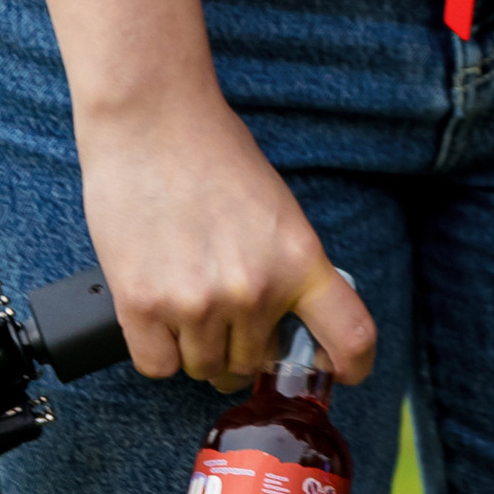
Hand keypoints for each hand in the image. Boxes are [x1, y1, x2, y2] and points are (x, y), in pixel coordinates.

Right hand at [75, 87, 377, 391]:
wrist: (153, 120)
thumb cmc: (213, 154)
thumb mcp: (276, 210)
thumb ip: (284, 268)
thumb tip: (281, 323)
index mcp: (299, 260)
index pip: (350, 336)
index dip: (351, 365)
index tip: (340, 373)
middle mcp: (255, 291)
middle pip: (252, 363)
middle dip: (238, 346)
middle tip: (218, 305)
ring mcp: (198, 303)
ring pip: (203, 367)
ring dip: (194, 345)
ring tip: (182, 293)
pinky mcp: (143, 307)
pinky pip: (157, 365)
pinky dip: (157, 347)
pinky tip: (154, 309)